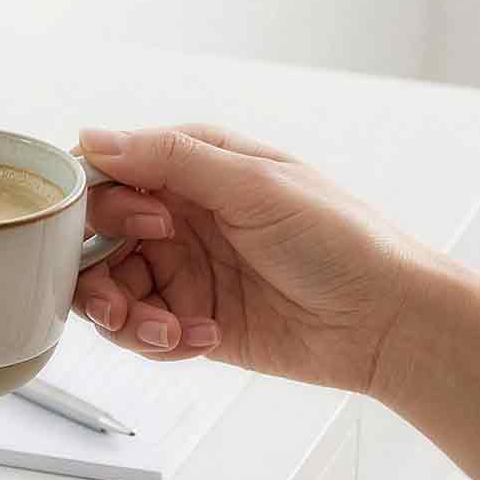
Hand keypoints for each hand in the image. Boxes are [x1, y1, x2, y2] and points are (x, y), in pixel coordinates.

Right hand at [76, 124, 421, 393]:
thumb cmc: (340, 240)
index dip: (98, 205)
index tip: (138, 226)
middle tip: (126, 297)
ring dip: (123, 316)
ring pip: (106, 291)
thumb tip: (91, 138)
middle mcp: (176, 218)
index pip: (105, 176)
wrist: (388, 322)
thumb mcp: (254, 184)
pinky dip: (157, 341)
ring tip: (164, 330)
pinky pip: (138, 332)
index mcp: (191, 169)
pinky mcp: (188, 320)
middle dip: (96, 273)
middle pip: (91, 240)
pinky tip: (203, 339)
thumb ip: (169, 159)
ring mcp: (181, 271)